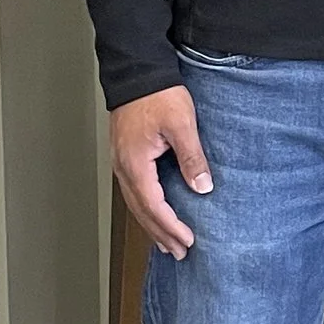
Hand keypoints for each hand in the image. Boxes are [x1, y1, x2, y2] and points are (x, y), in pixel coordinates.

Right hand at [110, 86, 212, 255]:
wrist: (137, 71)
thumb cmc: (158, 94)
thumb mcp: (181, 124)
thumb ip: (192, 157)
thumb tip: (202, 187)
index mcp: (136, 164)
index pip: (154, 206)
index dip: (171, 226)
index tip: (187, 241)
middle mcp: (124, 167)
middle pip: (141, 211)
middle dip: (160, 234)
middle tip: (179, 252)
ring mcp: (121, 162)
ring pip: (134, 203)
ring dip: (151, 225)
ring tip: (166, 243)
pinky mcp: (125, 155)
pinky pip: (133, 191)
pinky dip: (144, 208)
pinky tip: (153, 212)